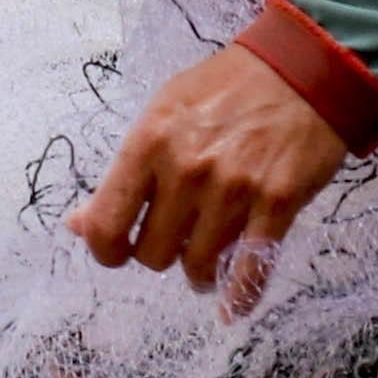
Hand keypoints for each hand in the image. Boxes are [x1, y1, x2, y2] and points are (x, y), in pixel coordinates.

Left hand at [70, 41, 355, 302]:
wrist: (299, 70)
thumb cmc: (225, 88)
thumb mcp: (161, 113)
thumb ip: (122, 172)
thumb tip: (78, 225)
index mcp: (148, 142)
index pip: (106, 223)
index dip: (105, 250)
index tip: (116, 251)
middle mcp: (186, 170)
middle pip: (153, 254)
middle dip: (159, 255)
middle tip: (173, 242)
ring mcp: (233, 189)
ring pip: (198, 265)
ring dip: (198, 273)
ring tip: (204, 265)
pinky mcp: (276, 204)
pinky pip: (251, 269)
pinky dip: (240, 295)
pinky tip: (232, 306)